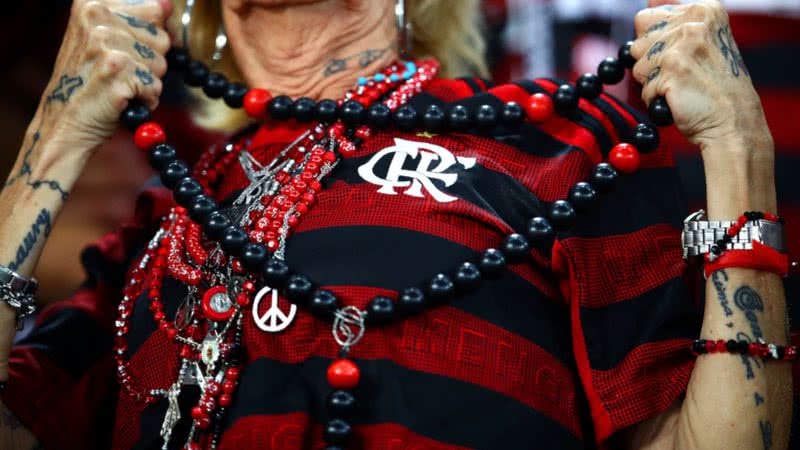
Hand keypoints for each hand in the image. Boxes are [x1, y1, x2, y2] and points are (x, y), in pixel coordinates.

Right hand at [31, 0, 171, 161]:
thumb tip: (167, 5)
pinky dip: (145, 100)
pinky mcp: (116, 71)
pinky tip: (122, 100)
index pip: (156, 9)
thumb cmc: (90, 82)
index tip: (133, 49)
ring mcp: (105, 44)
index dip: (152, 35)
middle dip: (150, 61)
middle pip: (162, 39)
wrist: (66, 122)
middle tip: (121, 73)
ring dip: (147, 82)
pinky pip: (155, 86)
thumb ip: (138, 20)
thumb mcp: (107, 41)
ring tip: (120, 86)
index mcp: (94, 4)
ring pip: (161, 64)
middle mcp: (97, 18)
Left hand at [630, 0, 771, 153]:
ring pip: (638, 65)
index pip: (645, 17)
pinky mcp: (672, 69)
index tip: (674, 54)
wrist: (734, 121)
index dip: (652, 42)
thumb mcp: (703, 40)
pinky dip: (655, 99)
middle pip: (637, 42)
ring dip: (653, 82)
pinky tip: (679, 98)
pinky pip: (644, 87)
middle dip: (649, 62)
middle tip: (679, 73)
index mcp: (703, 10)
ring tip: (681, 86)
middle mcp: (694, 21)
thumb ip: (675, 20)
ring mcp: (682, 45)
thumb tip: (649, 1)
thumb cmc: (716, 85)